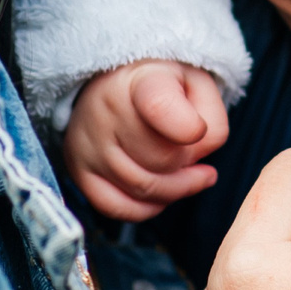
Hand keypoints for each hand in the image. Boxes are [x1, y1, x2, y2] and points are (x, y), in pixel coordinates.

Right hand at [62, 60, 229, 221]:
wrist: (114, 81)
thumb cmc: (163, 85)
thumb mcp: (198, 82)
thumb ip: (211, 118)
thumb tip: (198, 161)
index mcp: (140, 81)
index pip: (160, 108)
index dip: (190, 128)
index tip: (198, 130)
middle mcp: (105, 111)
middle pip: (162, 160)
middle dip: (188, 162)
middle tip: (192, 150)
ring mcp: (88, 144)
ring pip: (144, 189)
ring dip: (175, 189)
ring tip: (188, 173)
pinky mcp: (79, 171)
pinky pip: (117, 207)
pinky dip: (147, 207)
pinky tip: (162, 192)